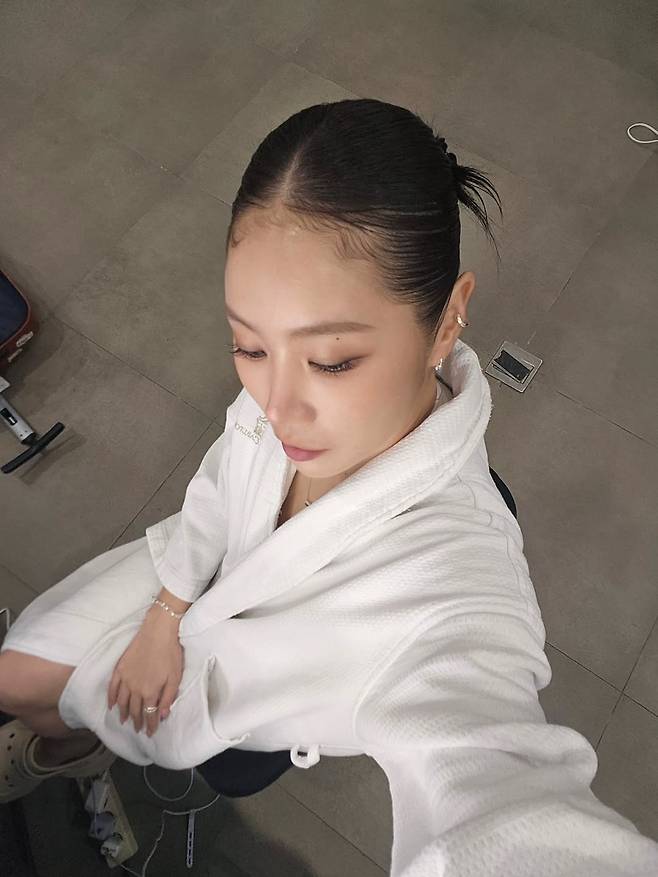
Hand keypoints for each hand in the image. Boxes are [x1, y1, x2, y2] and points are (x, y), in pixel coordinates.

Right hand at [107, 618, 183, 736]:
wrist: (158, 631)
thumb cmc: (170, 653)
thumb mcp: (175, 677)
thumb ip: (168, 698)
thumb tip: (163, 716)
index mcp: (150, 691)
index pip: (149, 714)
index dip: (150, 725)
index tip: (150, 733)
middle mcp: (135, 688)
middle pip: (135, 710)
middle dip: (137, 722)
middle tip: (137, 730)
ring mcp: (126, 678)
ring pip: (122, 701)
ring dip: (123, 713)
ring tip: (124, 721)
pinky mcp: (120, 668)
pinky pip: (113, 687)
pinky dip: (111, 698)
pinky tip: (111, 705)